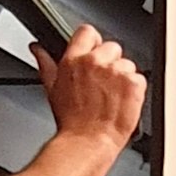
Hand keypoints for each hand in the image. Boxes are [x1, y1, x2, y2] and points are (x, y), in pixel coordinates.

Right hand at [31, 24, 145, 151]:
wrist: (88, 142)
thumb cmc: (71, 121)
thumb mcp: (52, 89)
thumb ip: (45, 64)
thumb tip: (37, 49)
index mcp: (74, 60)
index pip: (88, 32)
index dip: (93, 44)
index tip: (93, 56)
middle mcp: (95, 62)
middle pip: (112, 47)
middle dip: (110, 63)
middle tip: (103, 85)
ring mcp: (116, 72)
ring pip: (127, 64)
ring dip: (123, 78)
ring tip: (112, 97)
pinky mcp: (133, 83)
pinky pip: (139, 79)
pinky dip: (134, 90)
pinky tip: (122, 102)